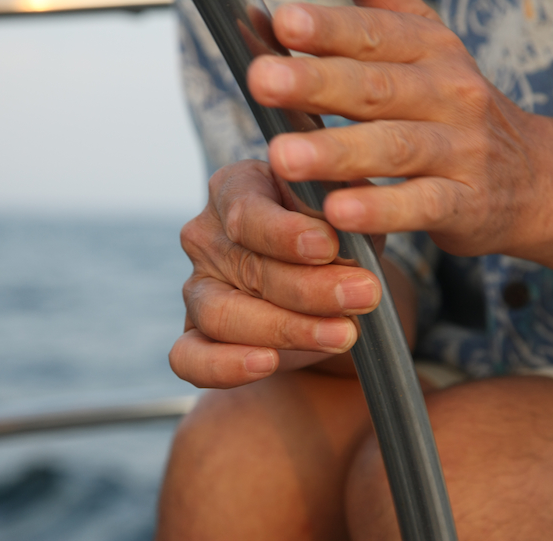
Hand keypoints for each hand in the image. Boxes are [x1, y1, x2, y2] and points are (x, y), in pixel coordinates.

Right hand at [169, 160, 381, 388]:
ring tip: (343, 334)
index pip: (246, 212)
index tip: (328, 246)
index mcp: (236, 188)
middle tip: (363, 294)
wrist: (334, 280)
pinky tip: (267, 363)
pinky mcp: (197, 334)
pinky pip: (189, 358)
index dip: (284, 233)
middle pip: (246, 267)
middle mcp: (206, 236)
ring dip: (285, 328)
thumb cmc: (338, 231)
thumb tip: (346, 219)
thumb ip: (343, 207)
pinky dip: (223, 366)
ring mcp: (197, 287)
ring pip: (221, 314)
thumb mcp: (347, 209)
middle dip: (309, 288)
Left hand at [248, 0, 552, 256]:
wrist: (536, 178)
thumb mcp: (433, 50)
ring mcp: (460, 150)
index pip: (376, 36)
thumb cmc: (460, 111)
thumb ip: (385, 11)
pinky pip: (420, 205)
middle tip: (262, 81)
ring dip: (337, 151)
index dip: (330, 29)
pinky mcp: (465, 203)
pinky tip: (338, 212)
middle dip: (316, 83)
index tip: (283, 22)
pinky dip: (380, 209)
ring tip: (283, 156)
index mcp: (431, 52)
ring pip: (395, 147)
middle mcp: (448, 94)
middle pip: (375, 87)